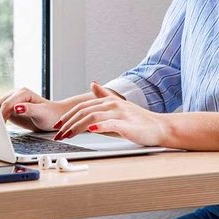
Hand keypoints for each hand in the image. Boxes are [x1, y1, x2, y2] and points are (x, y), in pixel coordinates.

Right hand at [0, 87, 67, 131]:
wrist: (54, 118)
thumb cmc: (51, 114)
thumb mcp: (42, 113)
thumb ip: (29, 109)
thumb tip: (17, 107)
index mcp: (23, 93)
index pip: (7, 103)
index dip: (1, 114)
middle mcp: (16, 95)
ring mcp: (13, 102)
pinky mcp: (11, 110)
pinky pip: (1, 114)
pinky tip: (1, 129)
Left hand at [53, 82, 168, 146]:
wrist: (160, 127)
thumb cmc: (140, 120)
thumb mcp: (119, 105)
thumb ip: (104, 96)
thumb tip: (92, 83)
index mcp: (109, 101)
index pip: (83, 106)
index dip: (69, 115)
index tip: (58, 125)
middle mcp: (112, 104)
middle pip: (84, 111)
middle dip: (68, 123)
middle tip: (58, 134)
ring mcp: (120, 113)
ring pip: (93, 117)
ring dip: (77, 126)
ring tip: (68, 135)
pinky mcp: (127, 124)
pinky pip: (111, 124)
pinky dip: (99, 126)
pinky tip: (91, 130)